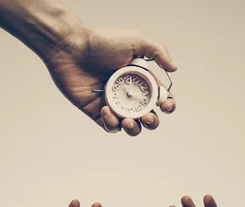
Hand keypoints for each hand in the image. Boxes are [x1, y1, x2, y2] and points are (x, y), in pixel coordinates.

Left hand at [45, 28, 176, 135]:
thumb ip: (158, 51)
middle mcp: (128, 94)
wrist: (71, 48)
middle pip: (147, 117)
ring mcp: (113, 104)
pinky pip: (109, 126)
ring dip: (134, 128)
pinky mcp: (96, 111)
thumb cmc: (102, 42)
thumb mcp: (136, 40)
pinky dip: (111, 123)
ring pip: (130, 126)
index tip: (165, 105)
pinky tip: (106, 109)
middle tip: (146, 116)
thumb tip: (174, 69)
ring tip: (128, 120)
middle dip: (152, 121)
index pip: (159, 98)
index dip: (167, 105)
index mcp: (140, 79)